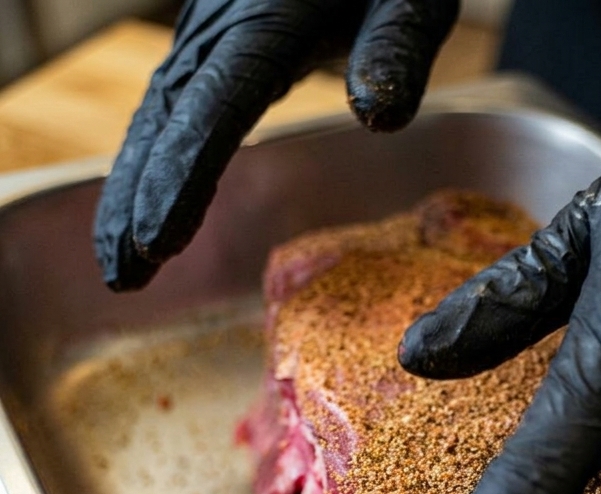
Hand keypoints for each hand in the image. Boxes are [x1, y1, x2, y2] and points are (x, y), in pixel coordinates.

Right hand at [94, 0, 457, 290]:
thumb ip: (394, 48)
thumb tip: (376, 115)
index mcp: (268, 20)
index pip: (215, 109)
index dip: (182, 178)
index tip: (158, 241)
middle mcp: (221, 28)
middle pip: (165, 120)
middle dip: (136, 200)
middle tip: (124, 276)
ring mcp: (209, 35)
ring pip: (155, 117)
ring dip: (132, 189)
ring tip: (122, 263)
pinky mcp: (214, 44)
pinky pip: (171, 107)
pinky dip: (151, 160)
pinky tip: (145, 200)